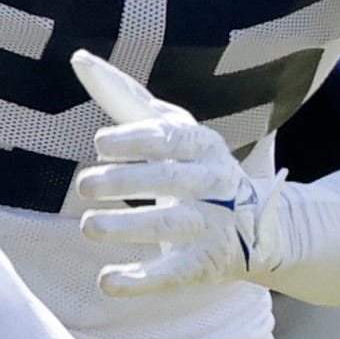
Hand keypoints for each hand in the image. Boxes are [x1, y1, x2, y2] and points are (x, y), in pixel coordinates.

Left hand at [63, 48, 272, 296]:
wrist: (260, 224)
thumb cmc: (192, 164)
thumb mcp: (168, 128)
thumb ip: (124, 98)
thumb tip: (79, 57)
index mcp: (202, 146)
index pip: (172, 138)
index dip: (137, 140)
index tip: (100, 143)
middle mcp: (213, 183)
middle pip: (170, 179)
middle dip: (126, 180)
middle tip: (84, 184)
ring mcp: (214, 226)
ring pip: (172, 225)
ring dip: (128, 226)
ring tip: (88, 226)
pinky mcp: (206, 265)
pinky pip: (174, 274)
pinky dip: (141, 280)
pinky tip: (107, 281)